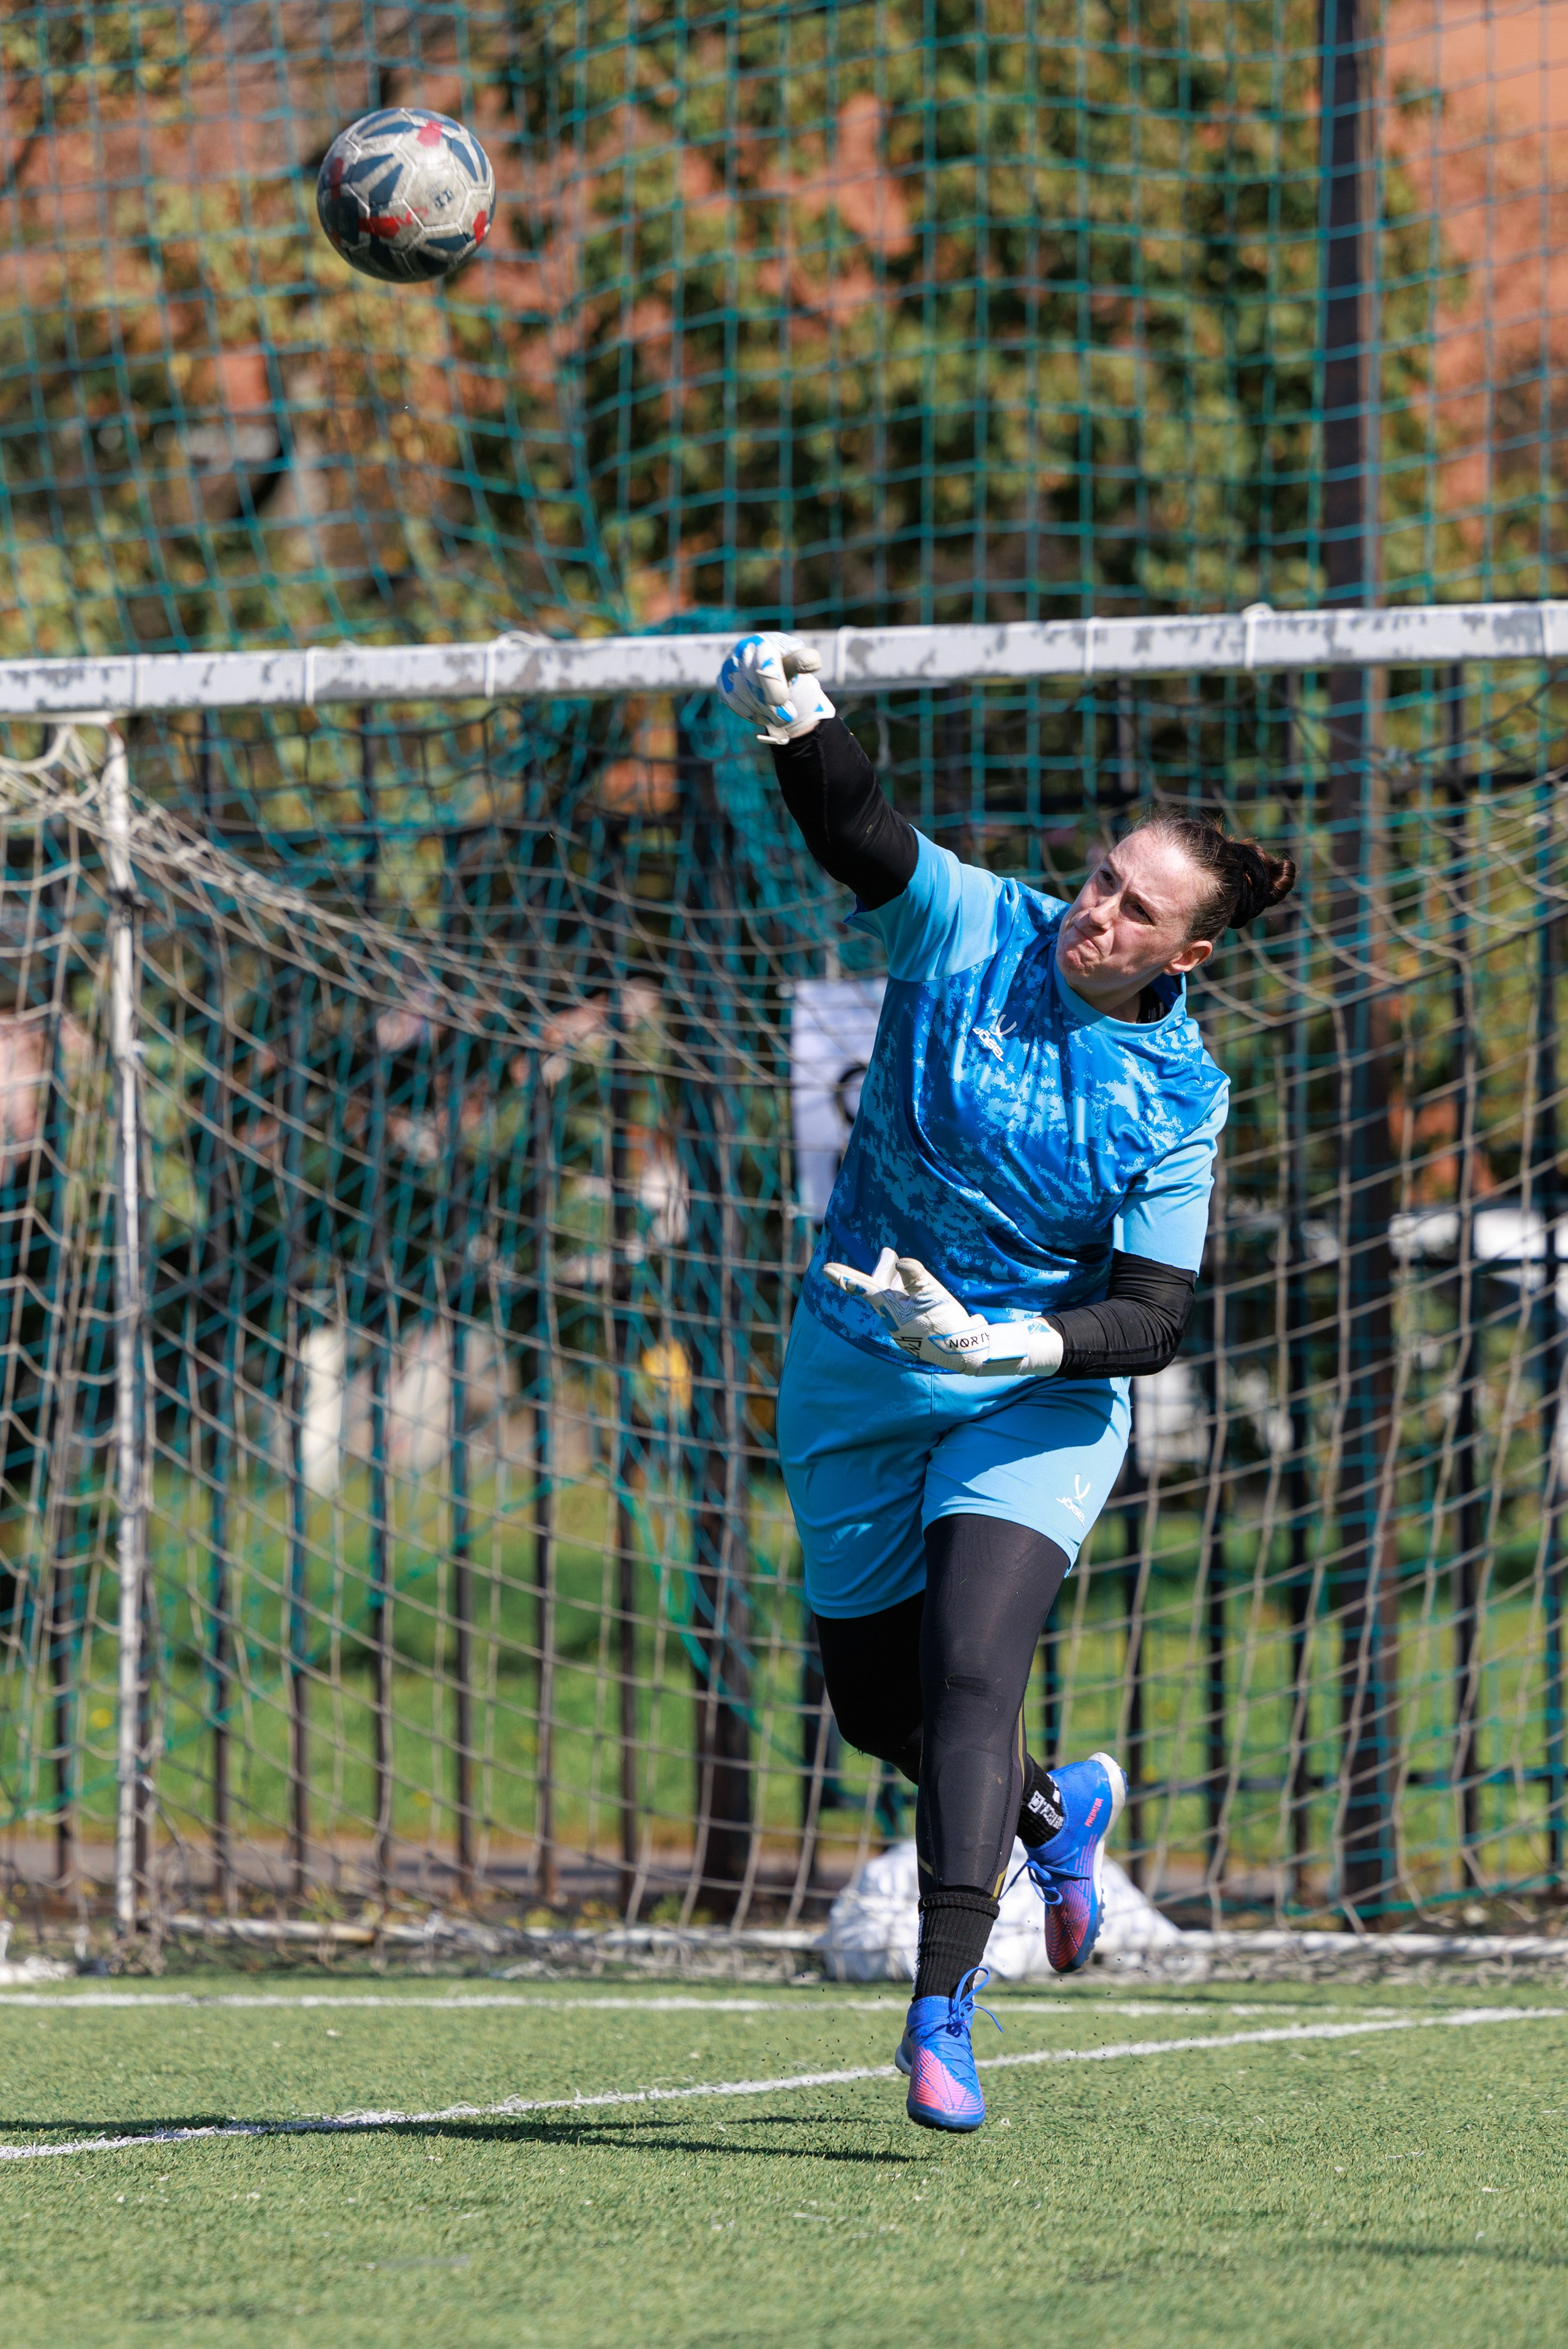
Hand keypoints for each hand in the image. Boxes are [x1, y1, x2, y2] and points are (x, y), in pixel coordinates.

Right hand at [717, 632, 835, 742]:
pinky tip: (762, 713)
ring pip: (742, 694)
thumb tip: (813, 660)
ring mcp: (729, 665)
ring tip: (778, 716)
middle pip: (752, 681)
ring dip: (762, 710)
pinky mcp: (722, 681)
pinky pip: (732, 701)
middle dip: (771, 704)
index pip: (764, 662)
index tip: (782, 700)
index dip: (772, 683)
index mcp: (764, 641)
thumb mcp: (798, 664)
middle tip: (788, 716)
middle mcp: (743, 649)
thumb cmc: (787, 668)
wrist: (771, 676)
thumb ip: (804, 662)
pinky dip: (749, 712)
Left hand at [822, 1249, 1062, 1375]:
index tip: (825, 1268)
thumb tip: (901, 1261)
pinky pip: (903, 1314)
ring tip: (901, 1271)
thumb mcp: (932, 1292)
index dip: (845, 1276)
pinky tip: (917, 1296)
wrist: (962, 1353)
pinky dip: (907, 1301)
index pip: (864, 1287)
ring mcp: (900, 1331)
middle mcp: (890, 1321)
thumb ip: (914, 1275)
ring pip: (893, 1302)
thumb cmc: (946, 1321)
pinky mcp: (911, 1337)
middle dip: (884, 1272)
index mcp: (891, 1308)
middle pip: (881, 1291)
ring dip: (897, 1286)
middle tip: (888, 1254)